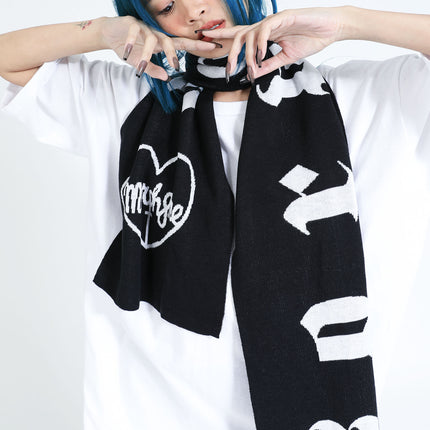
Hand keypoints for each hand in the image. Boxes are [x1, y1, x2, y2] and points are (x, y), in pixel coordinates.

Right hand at [100, 16, 218, 80]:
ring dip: (146, 54)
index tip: (213, 47)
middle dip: (173, 53)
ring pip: (150, 38)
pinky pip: (133, 31)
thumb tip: (165, 77)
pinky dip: (130, 42)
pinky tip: (126, 52)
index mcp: (161, 43)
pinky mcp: (130, 23)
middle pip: (169, 41)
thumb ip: (153, 70)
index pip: (182, 45)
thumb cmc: (129, 49)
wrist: (109, 34)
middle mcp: (155, 34)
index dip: (197, 46)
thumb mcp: (140, 64)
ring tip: (142, 67)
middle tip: (176, 65)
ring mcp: (143, 27)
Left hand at [200, 7, 345, 79]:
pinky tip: (260, 55)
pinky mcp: (284, 17)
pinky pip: (265, 29)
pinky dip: (260, 43)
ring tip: (251, 69)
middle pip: (240, 37)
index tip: (207, 44)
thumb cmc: (311, 39)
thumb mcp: (286, 58)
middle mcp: (266, 26)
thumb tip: (254, 74)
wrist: (332, 29)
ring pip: (250, 34)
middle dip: (230, 54)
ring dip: (248, 54)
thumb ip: (269, 65)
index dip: (224, 39)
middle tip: (229, 71)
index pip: (241, 36)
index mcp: (265, 34)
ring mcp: (274, 21)